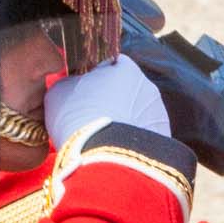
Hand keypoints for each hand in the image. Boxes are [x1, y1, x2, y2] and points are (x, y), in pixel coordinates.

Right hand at [44, 55, 171, 147]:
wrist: (103, 156)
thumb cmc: (77, 117)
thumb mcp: (59, 92)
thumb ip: (69, 82)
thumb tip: (71, 85)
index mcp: (124, 66)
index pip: (110, 67)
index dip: (94, 81)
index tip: (82, 97)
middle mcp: (147, 85)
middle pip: (126, 91)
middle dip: (112, 103)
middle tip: (91, 121)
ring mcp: (159, 112)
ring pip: (137, 114)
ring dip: (124, 123)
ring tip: (103, 141)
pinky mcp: (164, 138)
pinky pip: (145, 136)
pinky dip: (133, 143)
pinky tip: (118, 152)